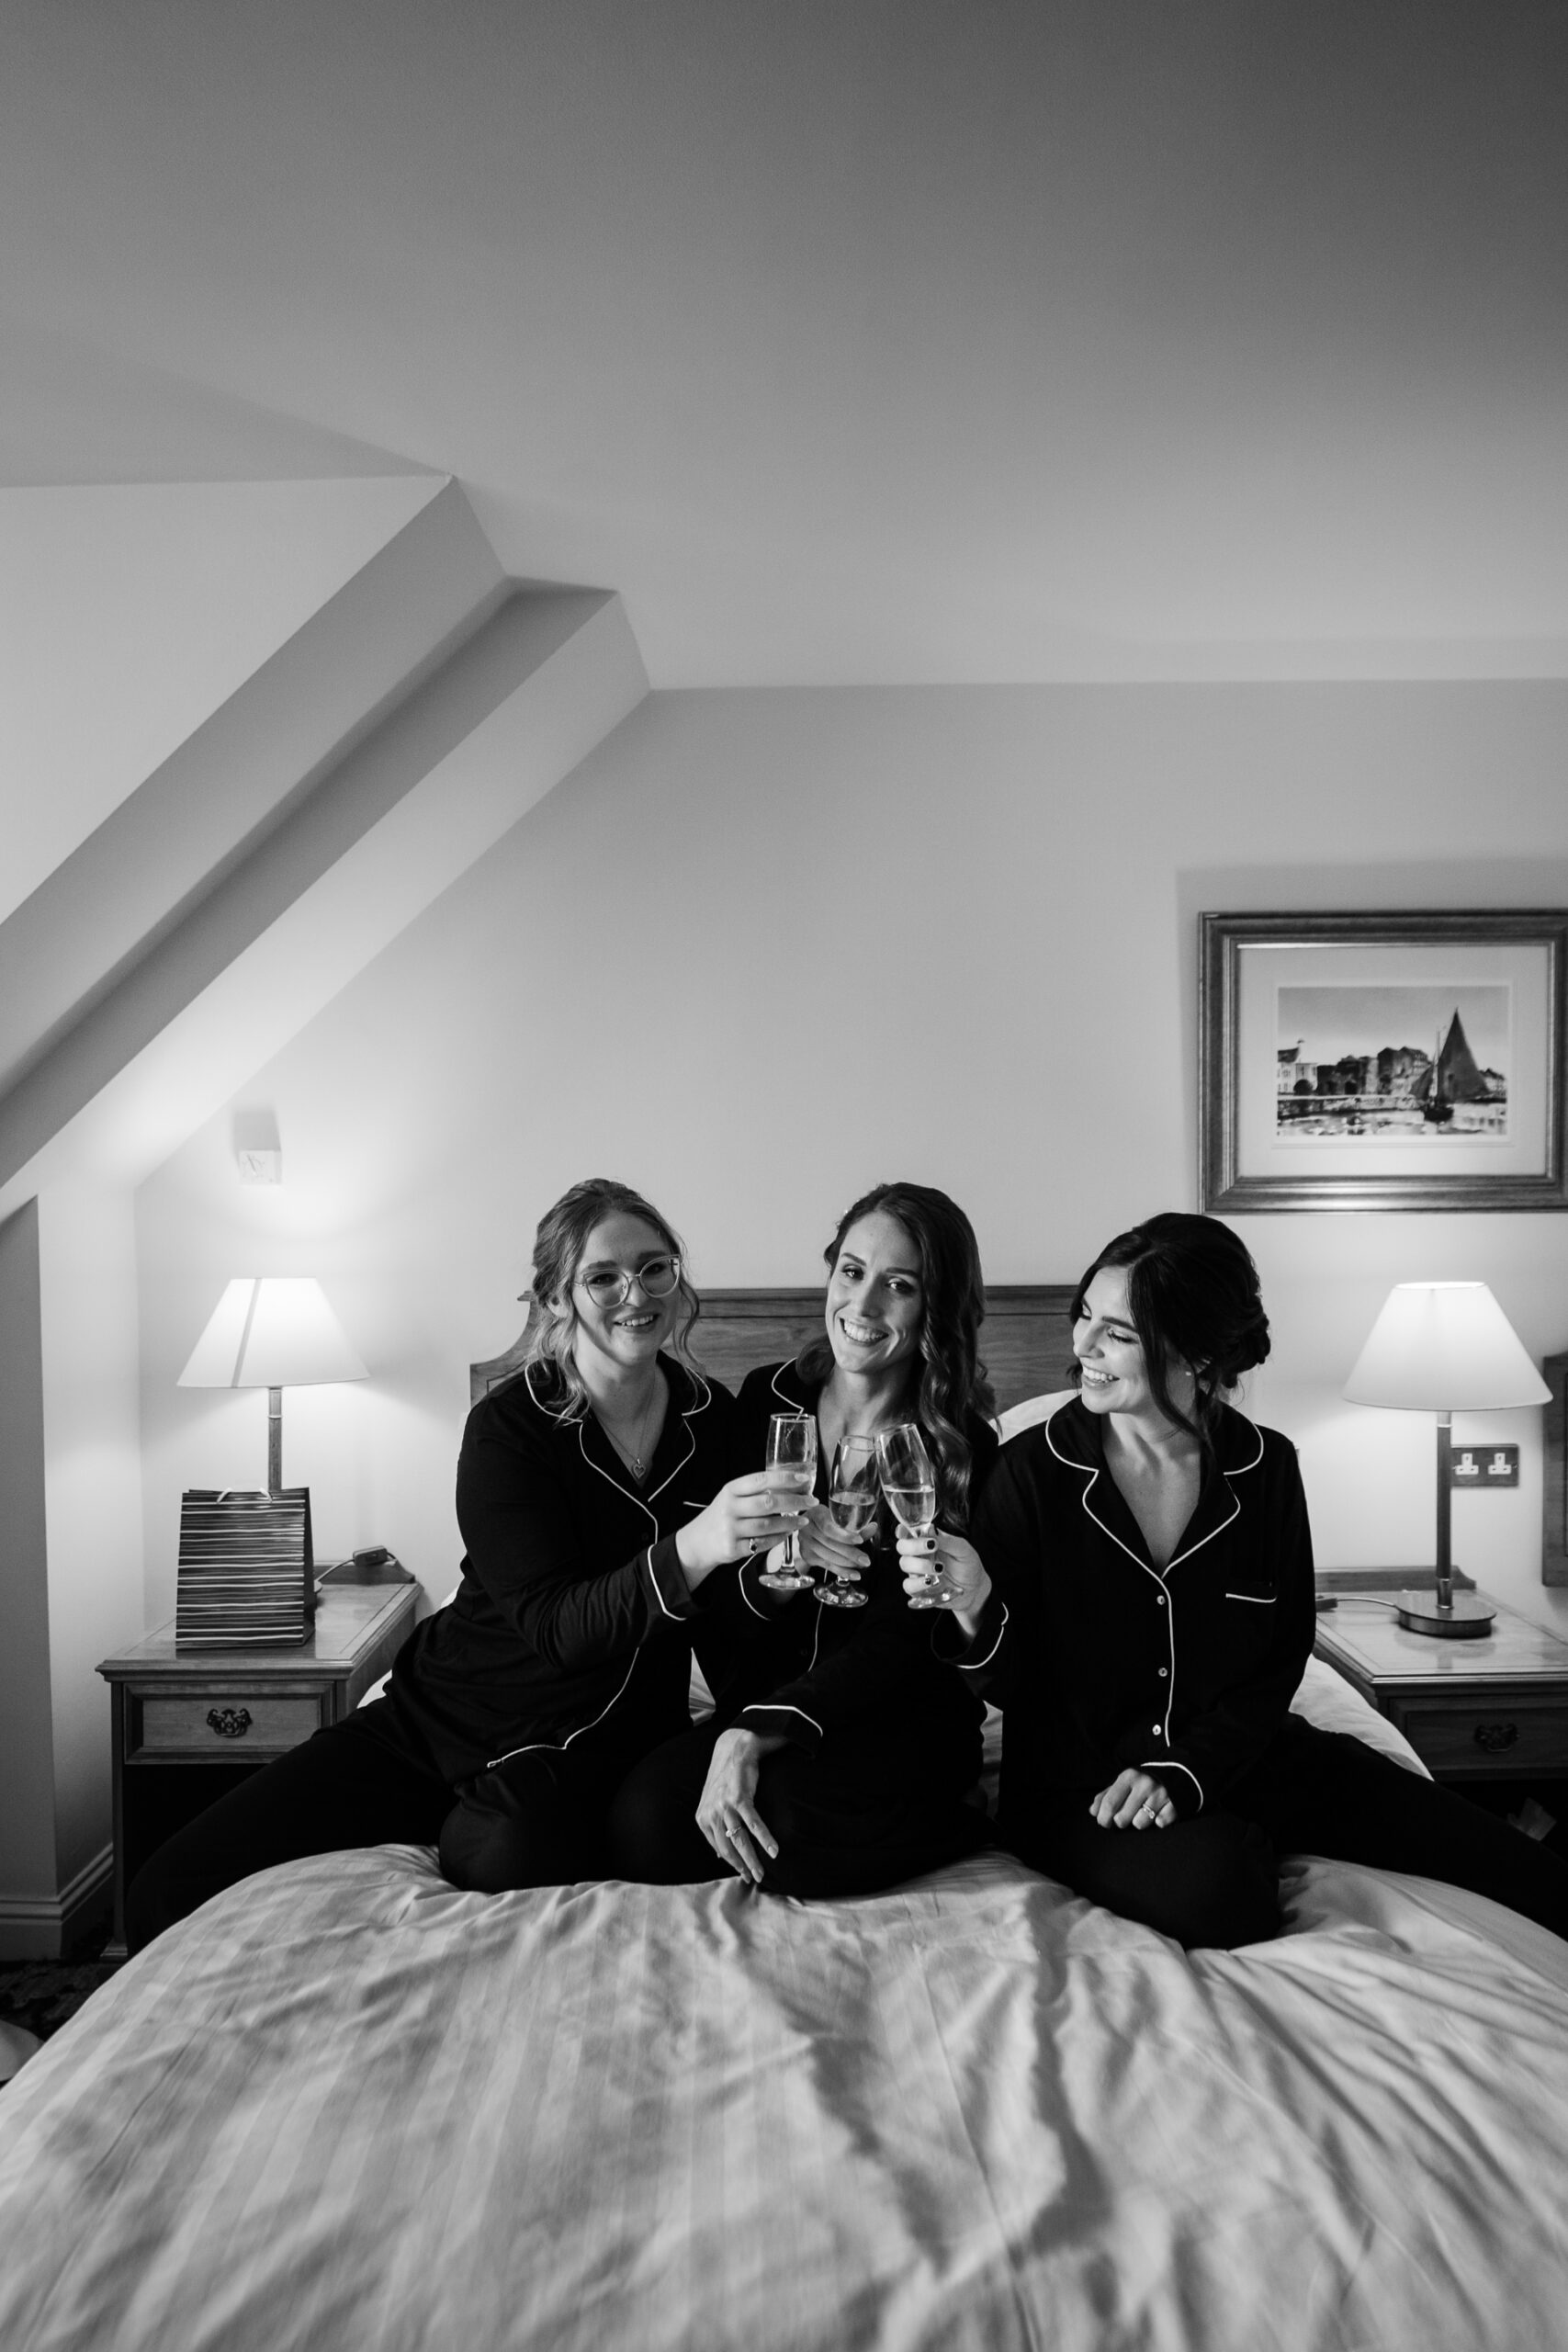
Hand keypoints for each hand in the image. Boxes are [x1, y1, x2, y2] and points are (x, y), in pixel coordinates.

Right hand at [676, 1475, 799, 1585]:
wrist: (697, 1542)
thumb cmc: (722, 1516)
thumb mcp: (732, 1498)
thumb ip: (755, 1492)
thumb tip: (792, 1486)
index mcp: (731, 1490)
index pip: (761, 1480)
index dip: (785, 1478)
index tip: (804, 1479)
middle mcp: (729, 1508)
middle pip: (768, 1503)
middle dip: (794, 1501)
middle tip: (812, 1501)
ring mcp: (730, 1529)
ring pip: (768, 1525)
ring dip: (790, 1523)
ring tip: (803, 1520)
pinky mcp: (733, 1548)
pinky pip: (762, 1543)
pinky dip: (778, 1538)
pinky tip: (788, 1534)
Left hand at [695, 1728, 784, 1884]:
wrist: (734, 1749)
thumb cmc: (726, 1778)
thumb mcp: (714, 1803)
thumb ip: (716, 1827)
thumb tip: (719, 1854)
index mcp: (703, 1817)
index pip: (718, 1848)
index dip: (732, 1863)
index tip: (743, 1873)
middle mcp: (711, 1813)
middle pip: (728, 1848)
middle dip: (742, 1866)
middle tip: (754, 1878)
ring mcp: (724, 1806)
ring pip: (740, 1840)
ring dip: (752, 1859)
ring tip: (762, 1872)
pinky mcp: (739, 1798)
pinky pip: (753, 1824)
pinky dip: (764, 1839)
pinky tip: (774, 1851)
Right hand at [787, 1501, 868, 1587]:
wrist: (808, 1529)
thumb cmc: (827, 1521)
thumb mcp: (839, 1519)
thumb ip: (856, 1525)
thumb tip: (873, 1527)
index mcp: (816, 1513)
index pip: (829, 1527)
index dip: (844, 1535)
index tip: (859, 1540)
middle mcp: (808, 1528)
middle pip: (830, 1543)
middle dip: (850, 1553)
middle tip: (865, 1560)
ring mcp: (805, 1543)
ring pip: (828, 1556)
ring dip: (848, 1563)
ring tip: (862, 1565)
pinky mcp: (808, 1556)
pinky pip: (827, 1565)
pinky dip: (842, 1571)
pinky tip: (854, 1574)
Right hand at [896, 1527, 990, 1621]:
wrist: (975, 1589)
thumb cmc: (968, 1565)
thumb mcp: (962, 1549)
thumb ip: (946, 1540)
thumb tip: (930, 1530)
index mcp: (927, 1541)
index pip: (908, 1532)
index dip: (902, 1530)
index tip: (905, 1530)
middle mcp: (919, 1555)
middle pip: (902, 1547)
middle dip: (914, 1545)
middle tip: (932, 1546)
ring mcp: (917, 1572)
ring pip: (905, 1564)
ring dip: (920, 1564)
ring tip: (939, 1568)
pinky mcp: (919, 1589)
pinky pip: (908, 1585)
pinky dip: (917, 1583)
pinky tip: (929, 1582)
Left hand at [1089, 1770, 1176, 1830]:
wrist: (1176, 1770)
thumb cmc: (1142, 1781)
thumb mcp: (1124, 1782)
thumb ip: (1107, 1795)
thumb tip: (1093, 1811)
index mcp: (1128, 1777)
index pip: (1109, 1803)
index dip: (1103, 1817)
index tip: (1104, 1823)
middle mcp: (1144, 1784)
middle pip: (1122, 1818)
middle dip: (1121, 1821)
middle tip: (1126, 1816)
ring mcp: (1161, 1794)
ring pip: (1140, 1824)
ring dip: (1140, 1822)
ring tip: (1144, 1812)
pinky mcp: (1175, 1804)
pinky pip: (1160, 1824)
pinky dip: (1159, 1821)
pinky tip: (1159, 1811)